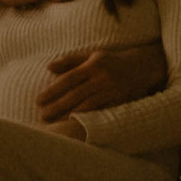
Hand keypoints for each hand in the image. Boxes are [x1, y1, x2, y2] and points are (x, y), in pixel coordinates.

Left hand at [38, 36, 166, 126]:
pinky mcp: (120, 101)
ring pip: (87, 105)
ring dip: (69, 115)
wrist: (142, 66)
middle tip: (42, 115)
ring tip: (54, 123)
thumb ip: (70, 61)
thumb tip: (48, 67)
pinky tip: (75, 124)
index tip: (39, 100)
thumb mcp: (91, 55)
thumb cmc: (111, 61)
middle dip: (57, 105)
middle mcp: (102, 77)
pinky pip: (101, 112)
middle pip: (76, 94)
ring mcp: (112, 90)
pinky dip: (88, 118)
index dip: (53, 90)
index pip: (69, 79)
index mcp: (93, 64)